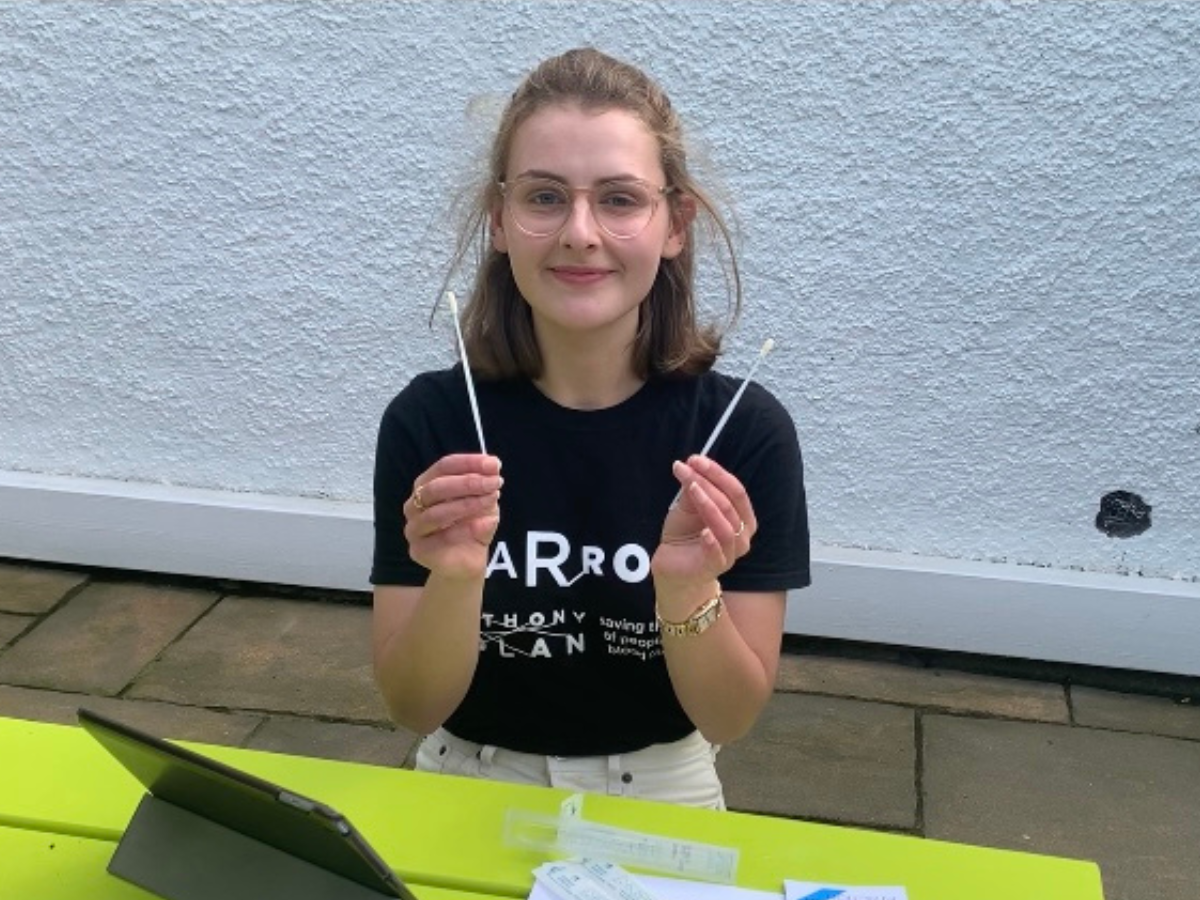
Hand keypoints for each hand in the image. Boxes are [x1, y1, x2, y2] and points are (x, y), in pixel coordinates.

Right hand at [405, 454, 502, 580]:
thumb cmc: (471, 525)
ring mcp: (414, 528)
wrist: (467, 561)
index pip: (443, 467)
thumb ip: (485, 483)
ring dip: (468, 504)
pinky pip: (442, 538)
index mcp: (426, 485)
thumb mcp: (483, 500)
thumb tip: (493, 465)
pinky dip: (468, 529)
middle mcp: (413, 505)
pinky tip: (489, 523)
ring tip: (492, 500)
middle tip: (495, 483)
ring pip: (436, 513)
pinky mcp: (419, 550)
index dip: (468, 462)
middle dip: (468, 483)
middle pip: (435, 487)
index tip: (493, 464)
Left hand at [652, 455, 755, 592]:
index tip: (695, 459)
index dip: (717, 473)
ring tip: (691, 487)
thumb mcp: (688, 507)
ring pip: (726, 525)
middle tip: (688, 468)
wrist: (673, 568)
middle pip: (731, 504)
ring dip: (708, 503)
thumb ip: (694, 489)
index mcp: (742, 518)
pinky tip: (703, 531)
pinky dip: (712, 541)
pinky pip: (718, 552)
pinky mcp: (715, 567)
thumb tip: (690, 465)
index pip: (736, 491)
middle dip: (710, 482)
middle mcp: (742, 535)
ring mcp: (730, 553)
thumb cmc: (685, 535)